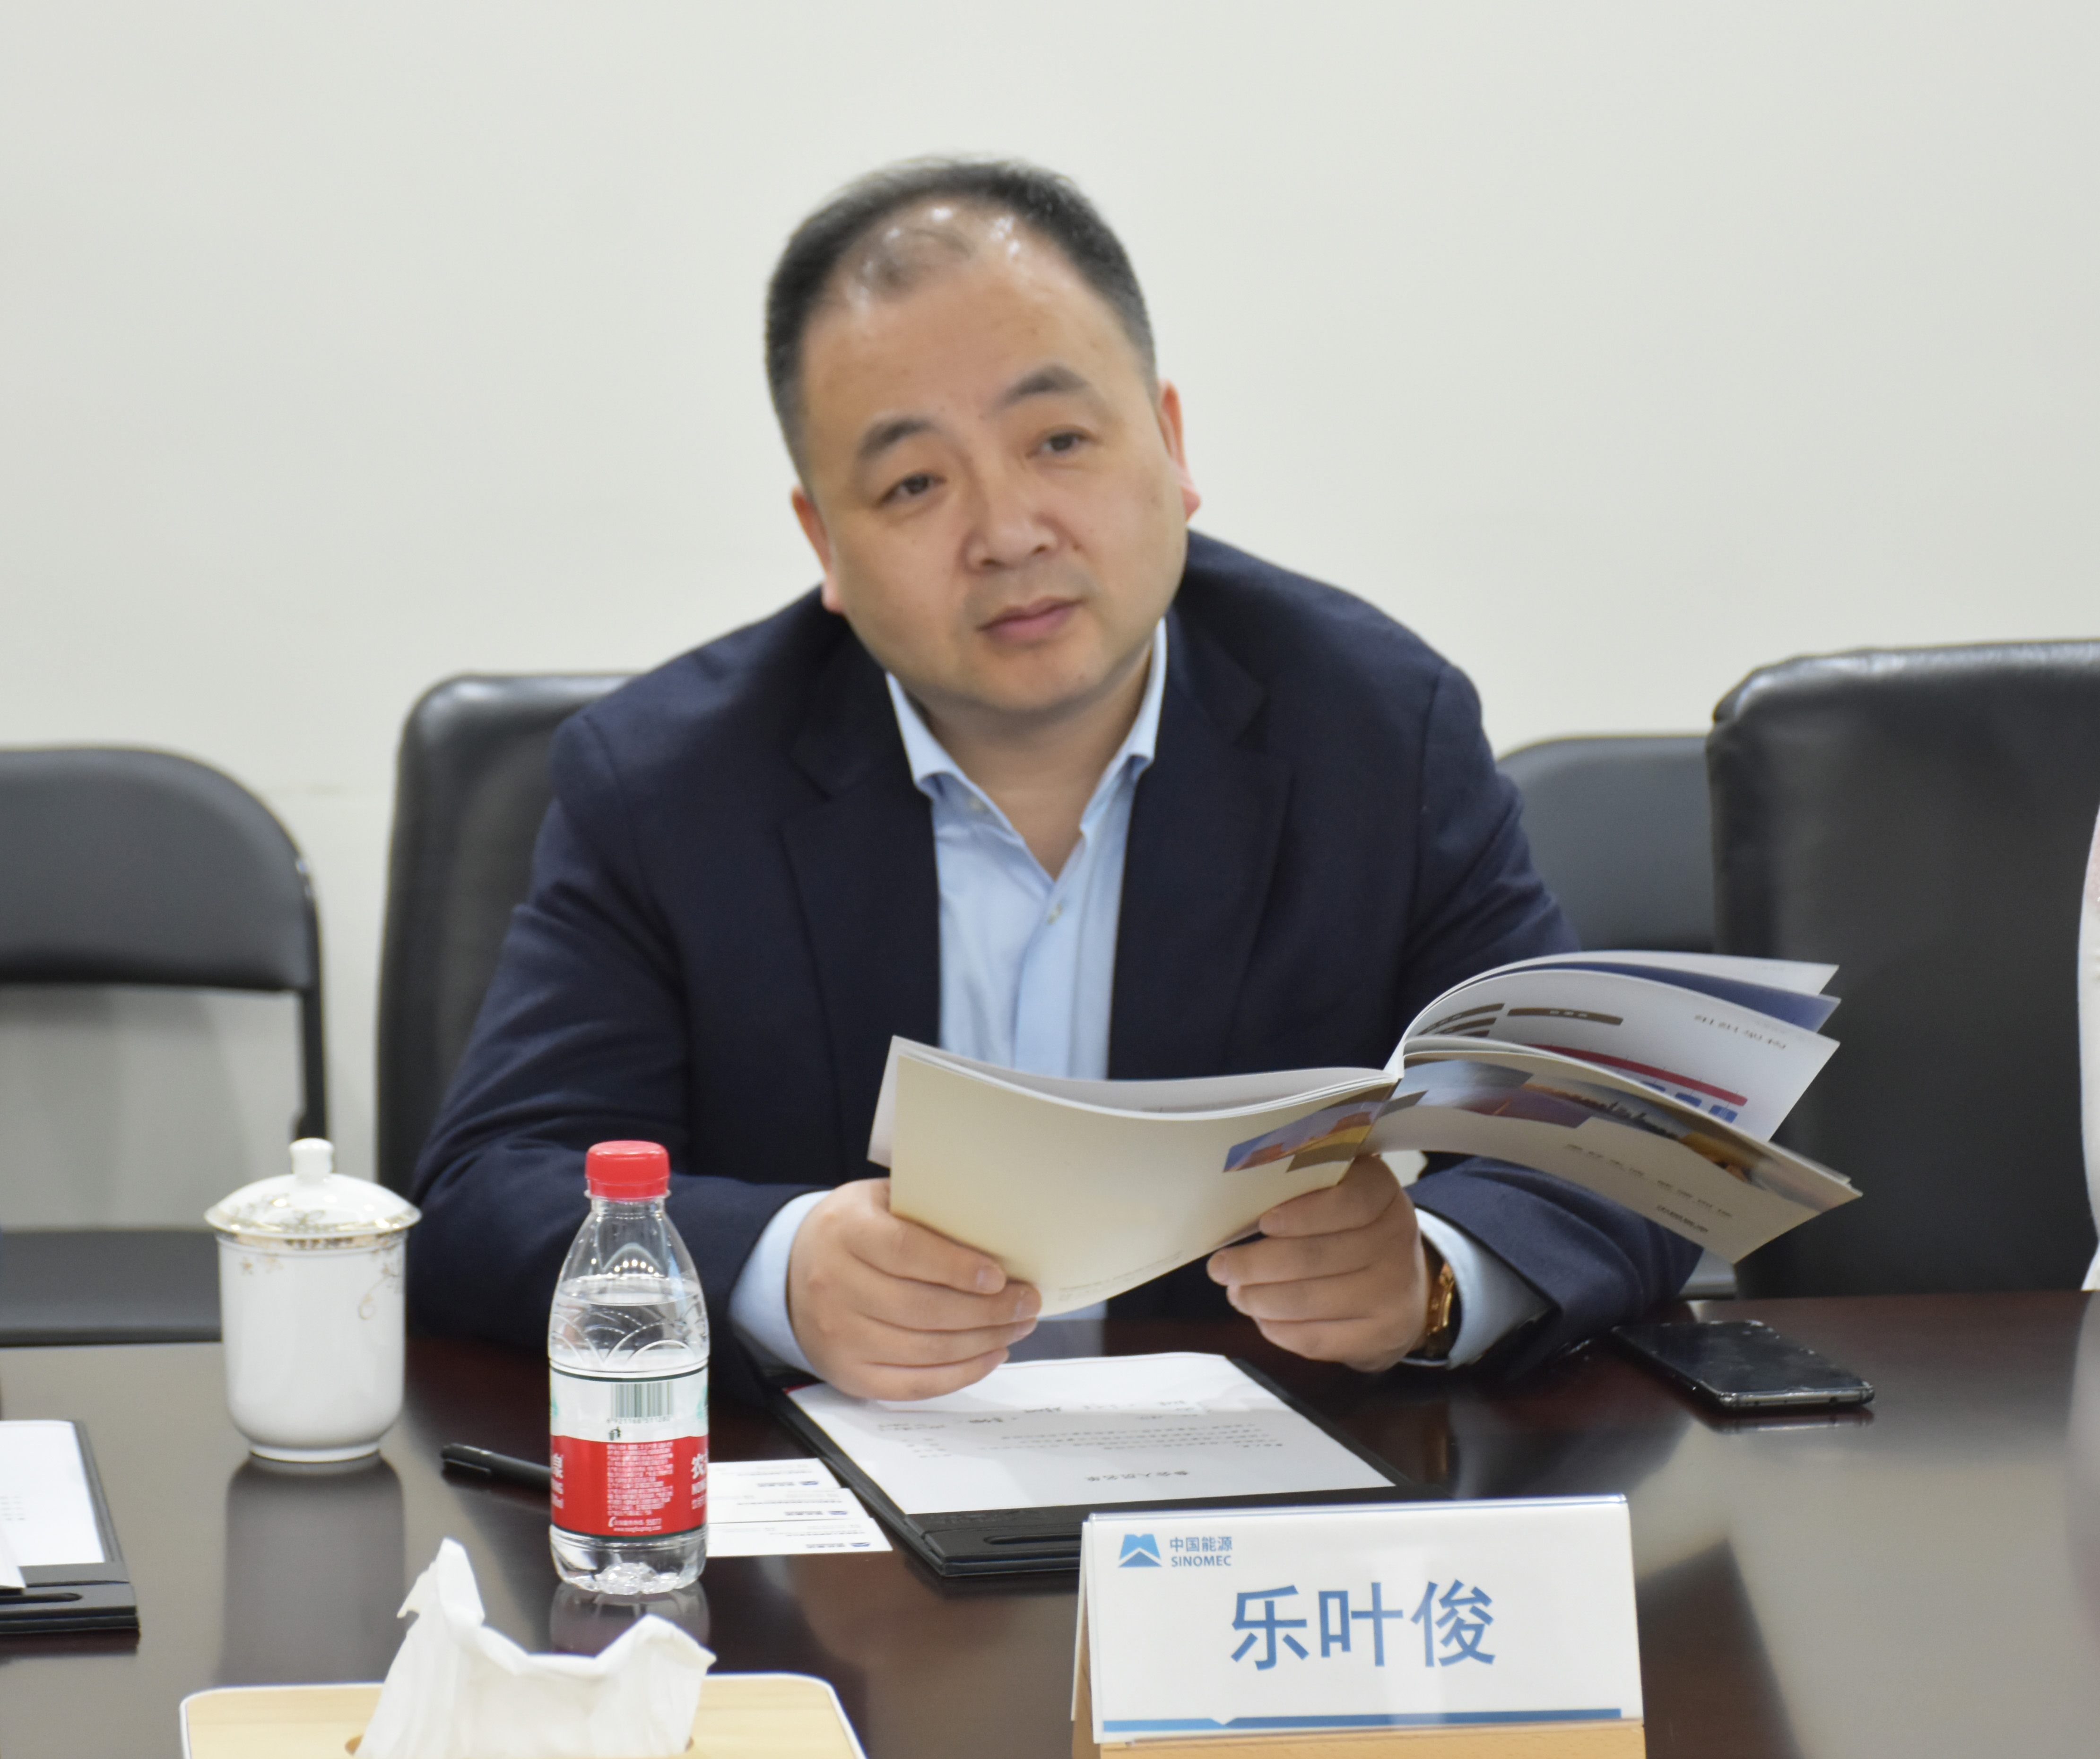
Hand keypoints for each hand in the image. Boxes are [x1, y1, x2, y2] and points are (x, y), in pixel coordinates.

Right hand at [787, 1178, 1040, 1399]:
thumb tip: (997, 1227)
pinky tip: (989, 1356)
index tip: (999, 1277)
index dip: (957, 1267)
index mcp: (847, 1231)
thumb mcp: (880, 1200)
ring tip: (1017, 1326)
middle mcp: (835, 1285)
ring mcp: (839, 1335)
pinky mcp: (848, 1373)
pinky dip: (958, 1374)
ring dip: (982, 1342)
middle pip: (922, 1307)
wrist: (791, 1272)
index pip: (906, 1252)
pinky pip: (912, 1384)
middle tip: (1027, 1303)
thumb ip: (926, 1209)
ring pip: (924, 1349)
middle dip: (987, 1311)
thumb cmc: (854, 1231)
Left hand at [1206, 1155, 1431, 1371]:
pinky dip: (1280, 1330)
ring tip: (1235, 1293)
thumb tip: (1237, 1205)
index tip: (1262, 1223)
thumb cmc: (1349, 1226)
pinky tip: (1262, 1318)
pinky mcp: (1382, 1335)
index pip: (1348, 1202)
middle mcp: (1397, 1239)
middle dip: (1256, 1264)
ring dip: (1260, 1299)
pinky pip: (1318, 1338)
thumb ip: (1298, 1188)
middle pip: (1316, 1256)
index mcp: (1381, 1192)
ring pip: (1310, 1300)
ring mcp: (1393, 1291)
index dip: (1301, 1215)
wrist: (1404, 1281)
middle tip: (1220, 1267)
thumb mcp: (1337, 1190)